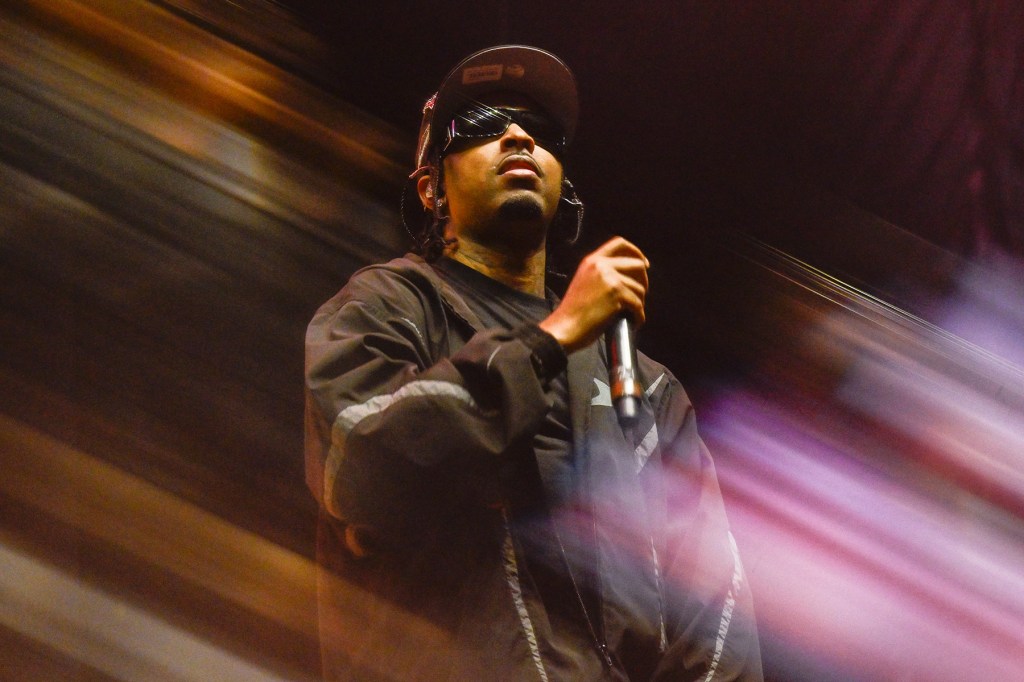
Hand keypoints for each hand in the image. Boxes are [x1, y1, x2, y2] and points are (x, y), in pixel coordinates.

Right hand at [539, 236, 648, 352]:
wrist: (565, 327)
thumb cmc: (573, 312)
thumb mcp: (583, 282)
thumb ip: (601, 274)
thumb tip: (628, 277)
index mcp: (591, 260)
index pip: (619, 243)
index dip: (636, 252)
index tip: (645, 264)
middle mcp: (601, 265)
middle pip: (637, 264)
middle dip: (644, 280)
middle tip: (642, 294)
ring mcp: (610, 278)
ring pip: (639, 288)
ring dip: (640, 302)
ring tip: (634, 313)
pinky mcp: (617, 294)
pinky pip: (638, 304)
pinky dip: (639, 316)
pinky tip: (635, 322)